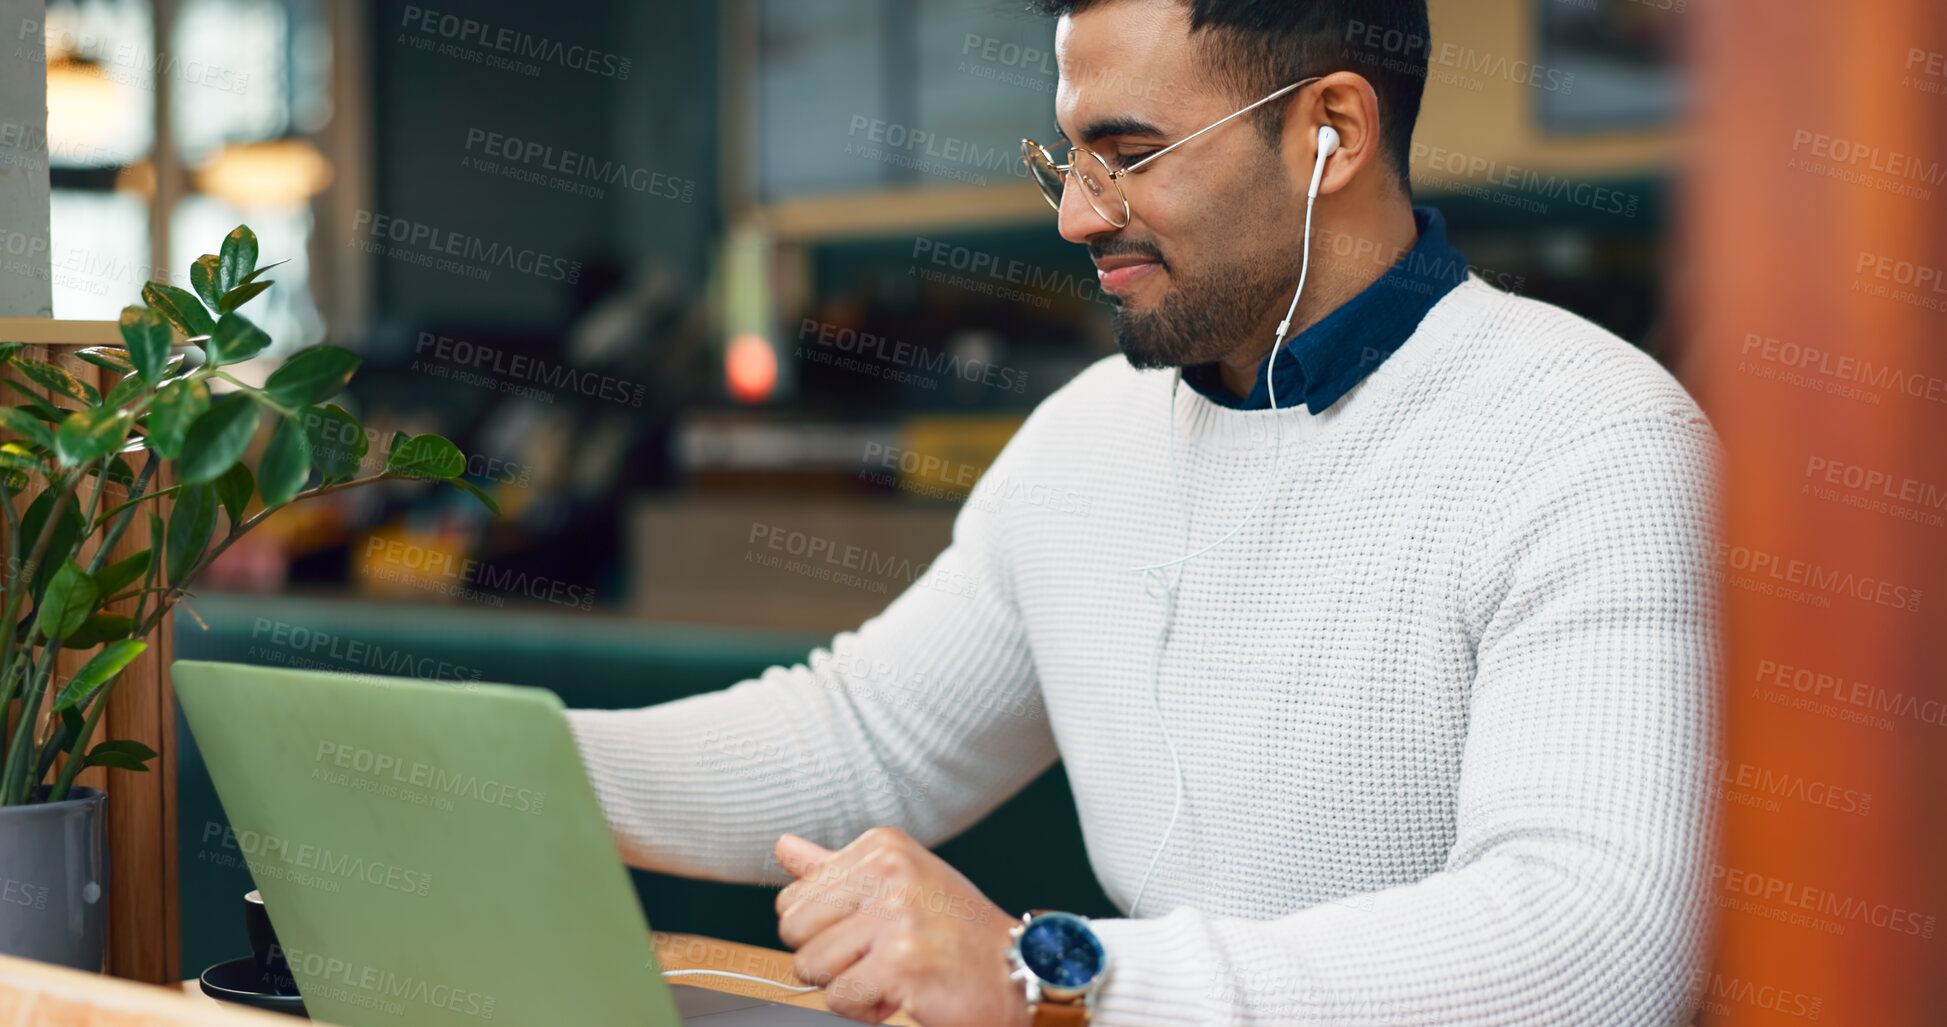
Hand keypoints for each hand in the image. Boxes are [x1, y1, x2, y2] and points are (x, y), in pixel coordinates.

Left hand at [774, 827, 1029, 1026]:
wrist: (1019, 972)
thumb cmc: (955, 932)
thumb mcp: (899, 884)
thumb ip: (836, 870)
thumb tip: (783, 847)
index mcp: (882, 847)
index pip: (794, 898)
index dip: (826, 931)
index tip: (873, 932)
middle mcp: (889, 871)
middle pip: (794, 931)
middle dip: (830, 959)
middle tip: (881, 957)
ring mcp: (896, 915)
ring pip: (811, 967)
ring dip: (848, 986)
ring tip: (894, 974)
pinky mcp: (900, 962)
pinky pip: (839, 999)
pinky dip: (867, 1009)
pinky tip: (904, 994)